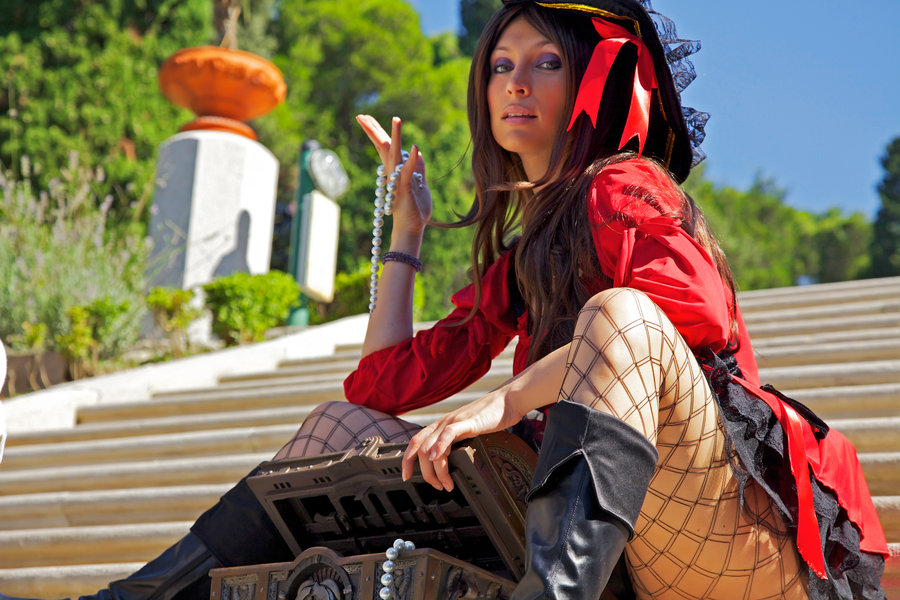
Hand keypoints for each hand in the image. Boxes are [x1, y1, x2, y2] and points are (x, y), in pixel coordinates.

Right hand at [356, 115, 431, 237]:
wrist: (411, 228)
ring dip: (396, 136)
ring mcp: (398, 179)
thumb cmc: (415, 209)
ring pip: (396, 154)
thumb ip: (418, 169)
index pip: (385, 146)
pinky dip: (411, 160)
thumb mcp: (420, 185)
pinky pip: (408, 171)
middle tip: (360, 115)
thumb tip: (418, 154)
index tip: (364, 118)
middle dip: (373, 130)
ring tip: (396, 118)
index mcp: (395, 170)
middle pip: (383, 146)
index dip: (376, 132)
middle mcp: (393, 172)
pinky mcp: (405, 188)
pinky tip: (415, 146)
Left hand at [401, 389, 528, 491]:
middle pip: (418, 448)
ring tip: (446, 484)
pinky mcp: (467, 422)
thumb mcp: (468, 432)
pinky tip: (438, 459)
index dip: (407, 460)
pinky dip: (439, 448)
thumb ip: (457, 442)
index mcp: (441, 425)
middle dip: (422, 472)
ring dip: (435, 470)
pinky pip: (447, 434)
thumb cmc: (492, 417)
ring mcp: (454, 421)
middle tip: (436, 486)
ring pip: (430, 446)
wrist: (508, 401)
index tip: (406, 477)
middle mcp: (443, 423)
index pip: (415, 442)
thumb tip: (452, 462)